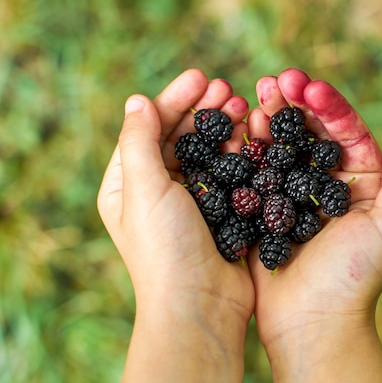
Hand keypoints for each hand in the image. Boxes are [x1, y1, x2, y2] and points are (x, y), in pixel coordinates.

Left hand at [97, 69, 253, 382]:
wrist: (200, 305)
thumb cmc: (164, 249)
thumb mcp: (144, 189)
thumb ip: (140, 141)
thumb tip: (137, 100)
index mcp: (127, 185)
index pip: (149, 129)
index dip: (174, 100)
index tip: (201, 77)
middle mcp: (157, 191)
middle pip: (181, 137)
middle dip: (204, 110)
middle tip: (228, 87)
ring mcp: (191, 203)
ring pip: (208, 153)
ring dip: (225, 128)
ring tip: (244, 105)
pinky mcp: (221, 215)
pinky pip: (230, 173)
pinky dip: (240, 153)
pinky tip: (254, 136)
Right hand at [246, 68, 381, 382]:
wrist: (310, 322)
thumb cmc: (353, 280)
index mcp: (358, 184)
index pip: (346, 133)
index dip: (330, 107)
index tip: (310, 88)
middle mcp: (324, 184)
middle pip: (310, 133)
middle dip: (295, 103)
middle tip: (277, 80)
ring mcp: (290, 194)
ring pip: (281, 146)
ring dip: (270, 118)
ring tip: (257, 94)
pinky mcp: (262, 208)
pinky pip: (255, 171)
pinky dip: (247, 148)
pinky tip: (239, 127)